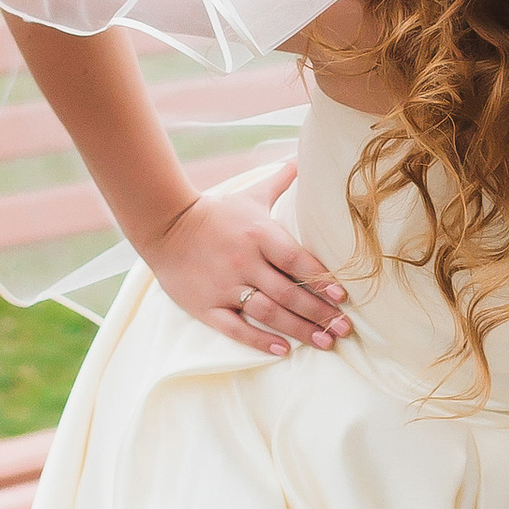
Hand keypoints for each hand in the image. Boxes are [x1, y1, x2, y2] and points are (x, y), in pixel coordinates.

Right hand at [144, 155, 351, 356]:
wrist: (164, 226)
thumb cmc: (215, 213)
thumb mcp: (250, 195)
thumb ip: (280, 180)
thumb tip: (302, 158)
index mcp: (259, 235)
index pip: (297, 261)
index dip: (322, 280)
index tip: (343, 297)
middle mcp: (244, 262)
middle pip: (289, 293)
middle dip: (320, 313)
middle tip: (344, 329)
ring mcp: (224, 286)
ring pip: (268, 314)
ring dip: (300, 330)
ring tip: (324, 342)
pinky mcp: (206, 306)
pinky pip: (237, 328)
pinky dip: (261, 341)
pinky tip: (284, 350)